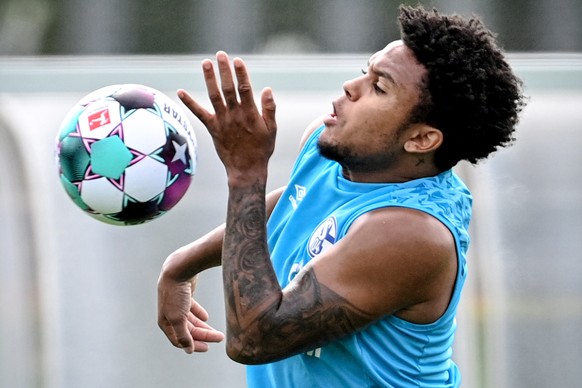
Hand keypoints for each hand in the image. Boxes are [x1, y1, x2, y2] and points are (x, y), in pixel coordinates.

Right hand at [157, 274, 223, 353]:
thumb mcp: (178, 317)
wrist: (179, 269)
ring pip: (191, 321)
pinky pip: (192, 309)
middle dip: (203, 336)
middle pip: (188, 331)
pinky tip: (207, 318)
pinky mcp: (184, 296)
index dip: (193, 345)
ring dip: (204, 327)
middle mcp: (169, 315)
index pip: (179, 340)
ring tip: (217, 331)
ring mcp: (177, 305)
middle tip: (219, 338)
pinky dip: (200, 314)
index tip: (208, 347)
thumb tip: (188, 350)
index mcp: (165, 322)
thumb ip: (183, 335)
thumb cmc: (175, 294)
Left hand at [178, 51, 276, 181]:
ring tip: (206, 63)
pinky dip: (189, 103)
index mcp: (250, 114)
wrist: (246, 170)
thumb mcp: (271, 130)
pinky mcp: (212, 129)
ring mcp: (222, 121)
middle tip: (221, 54)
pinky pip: (199, 114)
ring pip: (214, 96)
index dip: (241, 74)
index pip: (245, 89)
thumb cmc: (261, 149)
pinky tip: (181, 92)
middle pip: (228, 88)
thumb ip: (269, 109)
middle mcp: (235, 115)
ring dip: (209, 79)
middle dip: (224, 71)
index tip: (237, 60)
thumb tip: (268, 89)